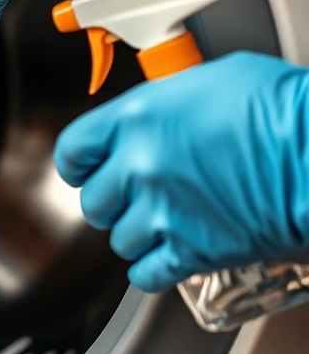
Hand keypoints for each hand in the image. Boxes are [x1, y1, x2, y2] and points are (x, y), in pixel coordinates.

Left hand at [54, 52, 308, 292]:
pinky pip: (146, 274)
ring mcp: (163, 211)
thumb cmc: (282, 109)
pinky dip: (155, 269)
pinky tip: (170, 255)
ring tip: (166, 221)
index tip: (86, 170)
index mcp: (137, 118)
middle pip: (94, 201)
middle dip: (113, 201)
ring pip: (120, 239)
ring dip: (139, 234)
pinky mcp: (191, 250)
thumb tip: (158, 113)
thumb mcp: (212, 79)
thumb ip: (166, 103)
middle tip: (138, 196)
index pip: (72, 149)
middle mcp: (140, 165)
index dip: (79, 163)